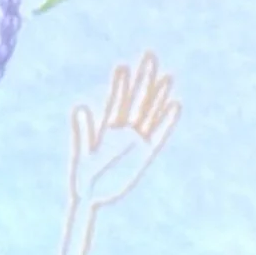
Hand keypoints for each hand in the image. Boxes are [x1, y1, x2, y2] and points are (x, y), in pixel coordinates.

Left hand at [68, 51, 180, 209]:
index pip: (115, 101)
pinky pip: (158, 135)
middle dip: (143, 80)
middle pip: (136, 101)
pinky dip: (166, 122)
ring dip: (158, 96)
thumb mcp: (82, 154)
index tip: (123, 66)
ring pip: (149, 114)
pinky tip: (175, 106)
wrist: (93, 197)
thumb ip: (83, 132)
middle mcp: (123, 132)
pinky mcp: (144, 155)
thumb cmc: (84, 177)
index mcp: (107, 129)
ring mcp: (136, 142)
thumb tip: (80, 107)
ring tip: (167, 77)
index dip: (119, 85)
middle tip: (149, 57)